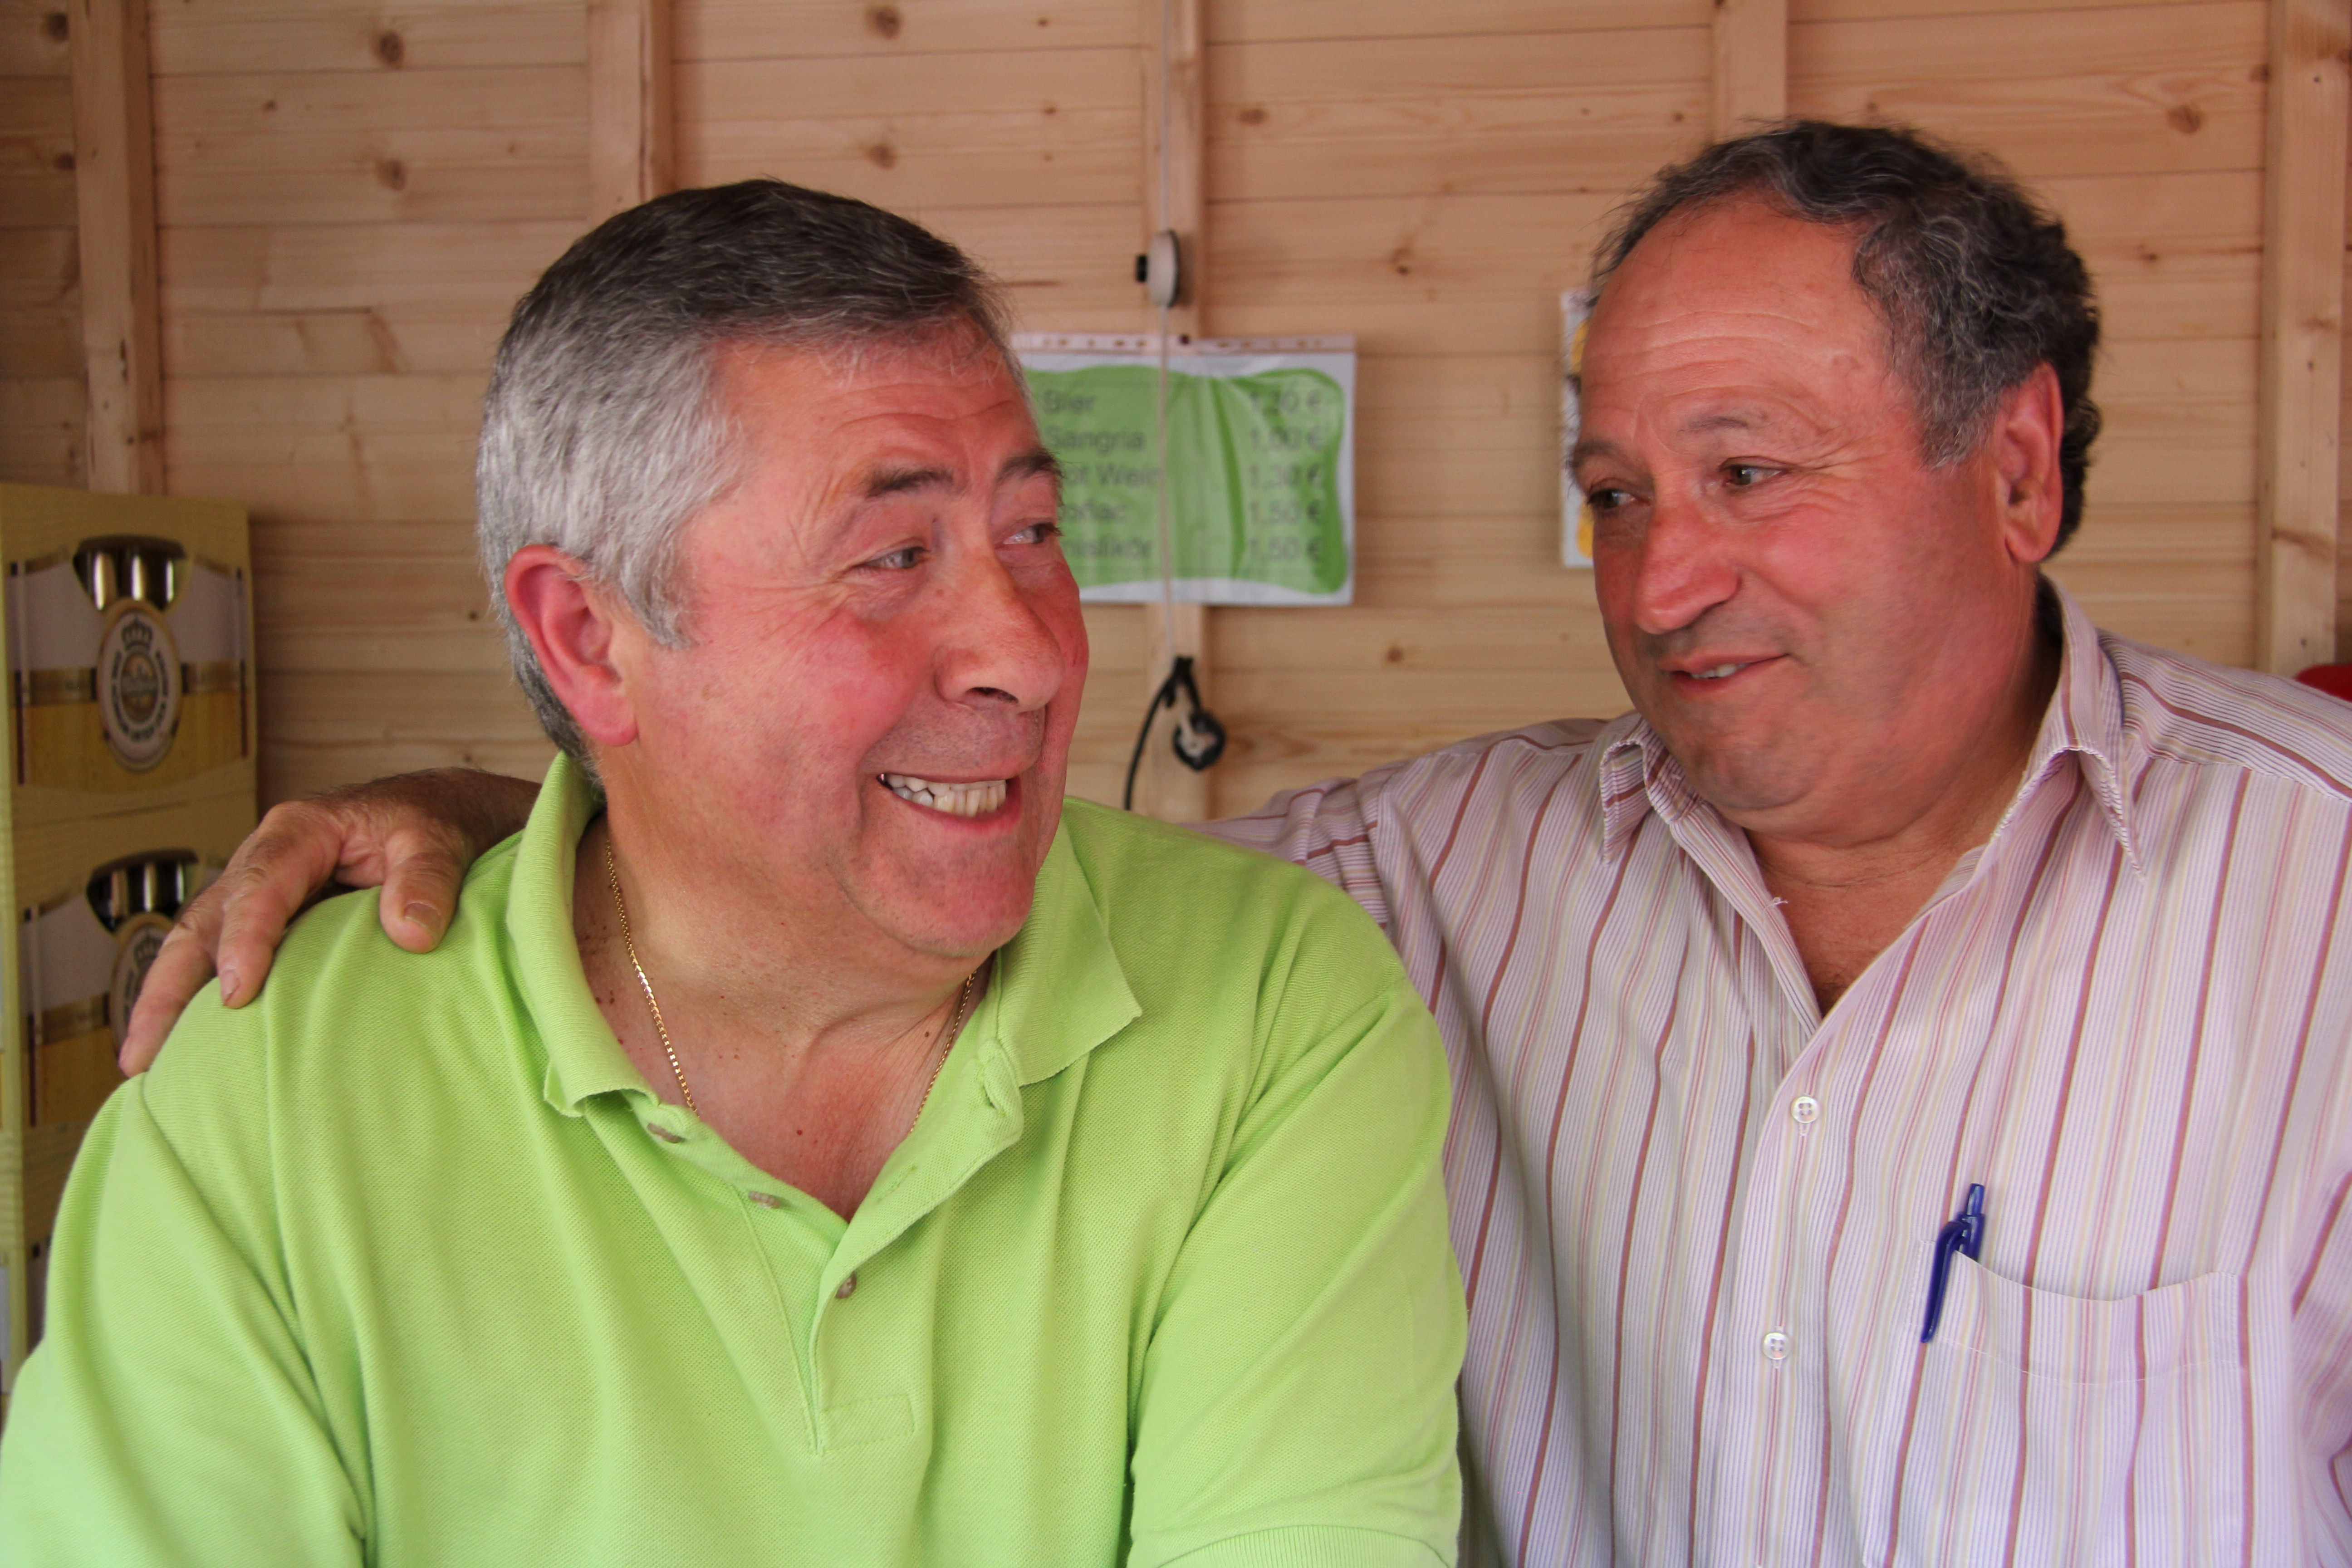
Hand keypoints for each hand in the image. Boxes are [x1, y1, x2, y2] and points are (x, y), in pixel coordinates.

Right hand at [118, 769, 540, 1072]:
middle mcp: (264, 862)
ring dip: (168, 1004)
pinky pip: (223, 961)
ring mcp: (260, 895)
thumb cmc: (435, 824)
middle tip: (143, 1053)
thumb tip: (411, 932)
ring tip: (143, 1066)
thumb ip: (427, 879)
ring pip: (197, 947)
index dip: (244, 940)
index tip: (236, 993)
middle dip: (167, 988)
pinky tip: (187, 1051)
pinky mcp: (271, 925)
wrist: (444, 814)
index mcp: (299, 832)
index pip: (258, 887)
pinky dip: (200, 1002)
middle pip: (200, 923)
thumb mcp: (439, 839)